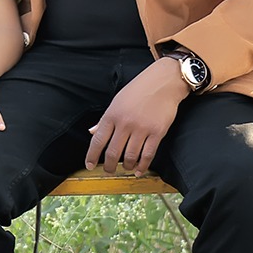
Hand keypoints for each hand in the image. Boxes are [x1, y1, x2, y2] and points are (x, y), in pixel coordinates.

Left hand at [85, 58, 188, 175]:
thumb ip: (105, 119)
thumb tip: (92, 132)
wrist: (163, 82)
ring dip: (126, 167)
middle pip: (113, 152)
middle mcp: (125, 123)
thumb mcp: (117, 101)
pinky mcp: (157, 133)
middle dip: (109, 166)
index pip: (98, 140)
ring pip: (130, 157)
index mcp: (112, 114)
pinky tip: (139, 170)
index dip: (92, 156)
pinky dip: (142, 166)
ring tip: (125, 168)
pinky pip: (148, 155)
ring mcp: (141, 129)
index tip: (89, 165)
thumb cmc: (139, 89)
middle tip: (109, 170)